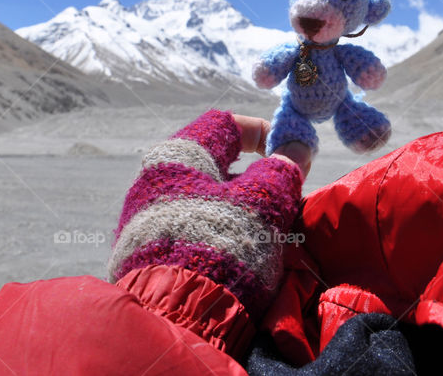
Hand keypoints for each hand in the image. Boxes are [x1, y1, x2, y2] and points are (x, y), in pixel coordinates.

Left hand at [109, 110, 305, 319]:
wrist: (176, 318)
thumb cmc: (222, 245)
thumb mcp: (264, 201)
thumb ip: (283, 169)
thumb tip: (296, 148)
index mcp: (176, 156)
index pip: (224, 124)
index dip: (263, 131)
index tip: (290, 151)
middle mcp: (153, 183)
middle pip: (216, 168)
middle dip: (257, 181)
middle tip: (287, 201)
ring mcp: (146, 222)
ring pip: (207, 204)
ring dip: (244, 214)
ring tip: (272, 236)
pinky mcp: (148, 258)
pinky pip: (194, 234)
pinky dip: (224, 238)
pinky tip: (246, 260)